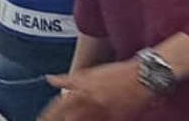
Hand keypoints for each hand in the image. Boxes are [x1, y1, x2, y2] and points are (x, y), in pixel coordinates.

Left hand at [38, 61, 154, 120]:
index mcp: (81, 91)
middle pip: (66, 119)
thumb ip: (67, 79)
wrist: (141, 77)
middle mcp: (89, 104)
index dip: (47, 117)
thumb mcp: (88, 73)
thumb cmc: (116, 73)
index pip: (57, 107)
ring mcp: (101, 115)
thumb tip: (49, 79)